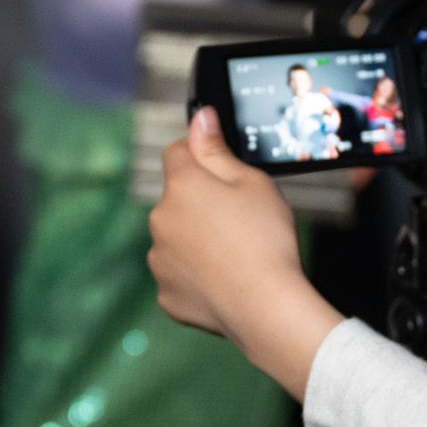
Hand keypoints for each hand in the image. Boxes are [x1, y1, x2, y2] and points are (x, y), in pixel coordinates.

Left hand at [149, 109, 338, 396]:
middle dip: (200, 202)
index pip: (176, 152)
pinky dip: (197, 275)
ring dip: (196, 239)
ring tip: (236, 254)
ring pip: (176, 237)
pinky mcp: (166, 294)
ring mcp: (160, 259)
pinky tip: (226, 280)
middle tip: (240, 219)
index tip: (223, 169)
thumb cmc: (266, 240)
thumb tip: (199, 118)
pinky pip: (179, 274)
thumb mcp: (252, 182)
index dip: (200, 154)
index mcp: (181, 186)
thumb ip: (217, 149)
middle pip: (177, 198)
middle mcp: (160, 219)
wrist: (266, 308)